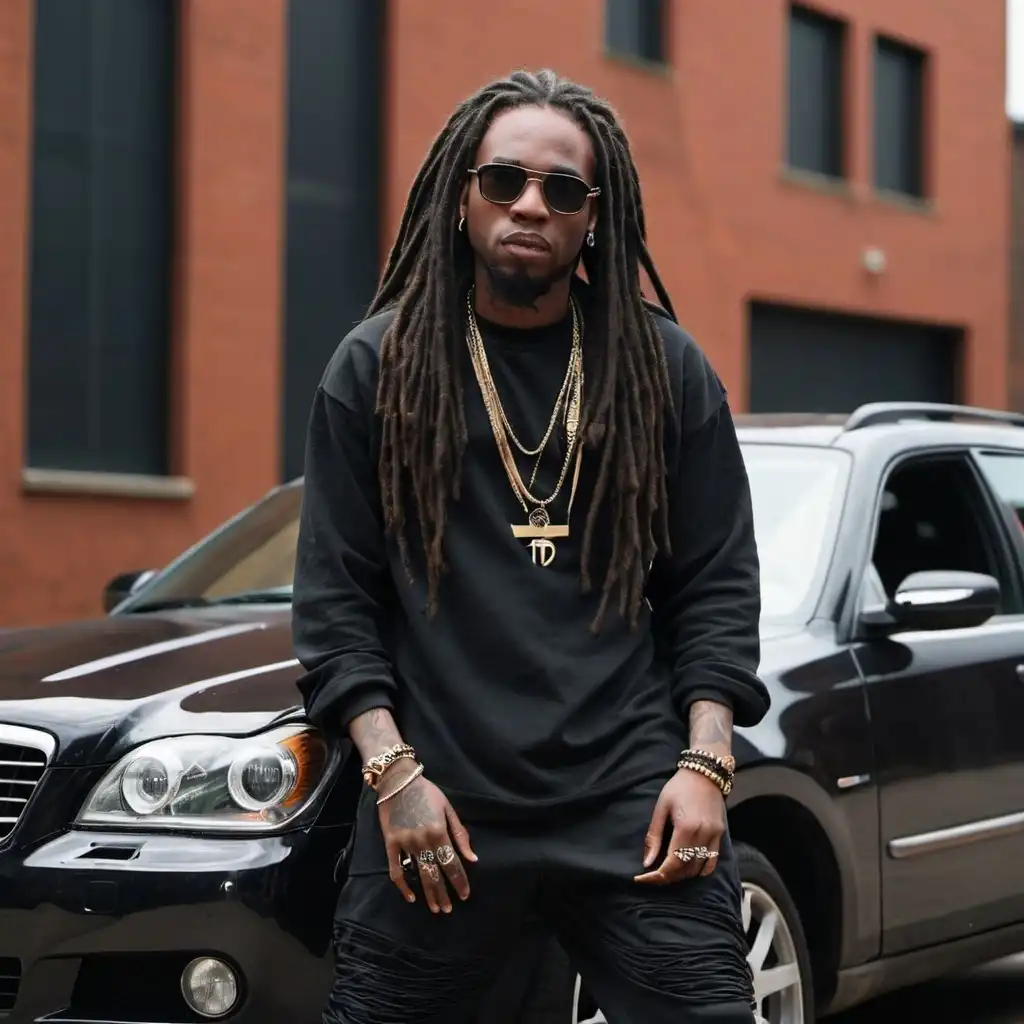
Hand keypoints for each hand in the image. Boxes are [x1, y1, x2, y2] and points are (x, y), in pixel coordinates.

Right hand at [377, 761, 477, 913]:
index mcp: (439, 832)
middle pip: (436, 874)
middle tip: (449, 908)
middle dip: (444, 893)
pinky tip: (410, 896)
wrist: (398, 780)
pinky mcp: (390, 844)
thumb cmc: (427, 792)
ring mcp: (405, 844)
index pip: (452, 863)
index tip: (464, 895)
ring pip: (419, 874)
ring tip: (436, 908)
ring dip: (428, 894)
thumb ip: (460, 834)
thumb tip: (472, 858)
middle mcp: (423, 841)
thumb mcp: (448, 808)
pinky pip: (396, 869)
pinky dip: (402, 885)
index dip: (459, 881)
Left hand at [634, 767, 724, 884]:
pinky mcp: (720, 835)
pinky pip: (712, 861)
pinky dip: (700, 870)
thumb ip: (654, 836)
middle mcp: (703, 834)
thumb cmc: (678, 787)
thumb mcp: (661, 807)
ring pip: (698, 868)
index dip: (657, 875)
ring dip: (682, 875)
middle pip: (685, 869)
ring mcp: (714, 836)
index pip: (672, 863)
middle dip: (667, 877)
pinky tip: (688, 870)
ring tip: (667, 871)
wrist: (704, 773)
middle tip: (652, 875)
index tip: (642, 879)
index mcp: (686, 827)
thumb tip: (647, 862)